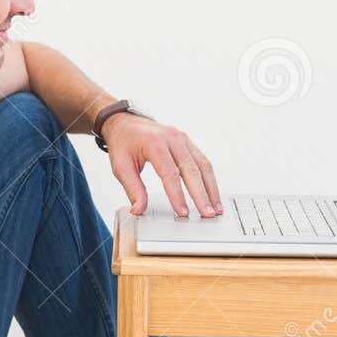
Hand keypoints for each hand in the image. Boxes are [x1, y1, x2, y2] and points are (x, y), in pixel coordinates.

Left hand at [104, 112, 223, 218]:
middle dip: (201, 194)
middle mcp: (172, 138)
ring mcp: (182, 138)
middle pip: (192, 169)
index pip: (170, 173)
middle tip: (208, 214)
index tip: (183, 212)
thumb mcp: (120, 166)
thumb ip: (132, 189)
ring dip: (211, 188)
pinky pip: (202, 161)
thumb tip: (139, 209)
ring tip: (216, 208)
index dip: (178, 195)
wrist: (125, 122)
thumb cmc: (123, 143)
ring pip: (203, 165)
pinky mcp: (187, 142)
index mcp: (154, 142)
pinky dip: (209, 179)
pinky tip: (212, 193)